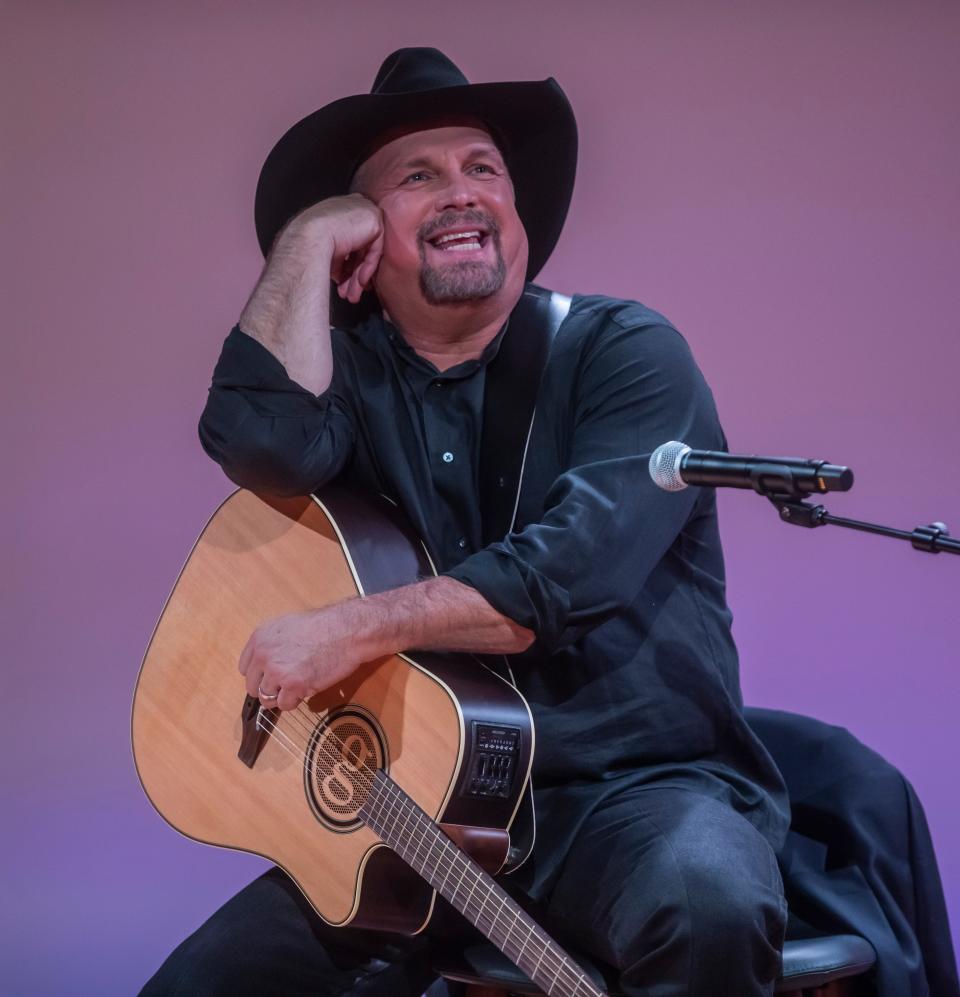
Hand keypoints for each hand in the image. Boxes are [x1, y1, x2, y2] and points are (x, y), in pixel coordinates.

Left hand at [238, 605, 363, 710]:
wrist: (346, 631)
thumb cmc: (324, 627)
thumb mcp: (288, 626)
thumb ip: (272, 645)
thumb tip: (266, 665)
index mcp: (260, 638)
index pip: (245, 668)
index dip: (261, 674)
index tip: (272, 676)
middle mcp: (263, 655)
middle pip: (253, 686)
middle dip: (270, 687)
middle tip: (288, 683)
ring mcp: (277, 671)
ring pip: (266, 699)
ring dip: (282, 696)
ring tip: (299, 685)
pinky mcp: (293, 685)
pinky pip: (285, 705)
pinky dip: (296, 701)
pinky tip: (308, 687)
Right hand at [284, 194, 383, 304]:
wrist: (308, 239)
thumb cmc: (307, 246)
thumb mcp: (326, 251)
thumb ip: (340, 257)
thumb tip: (344, 274)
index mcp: (338, 210)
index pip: (351, 240)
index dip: (348, 265)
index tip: (343, 282)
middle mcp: (352, 206)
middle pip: (360, 247)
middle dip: (354, 273)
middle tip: (349, 292)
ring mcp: (364, 210)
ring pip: (368, 251)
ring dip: (359, 275)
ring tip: (352, 294)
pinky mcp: (374, 219)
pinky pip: (376, 249)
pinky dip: (368, 267)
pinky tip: (359, 282)